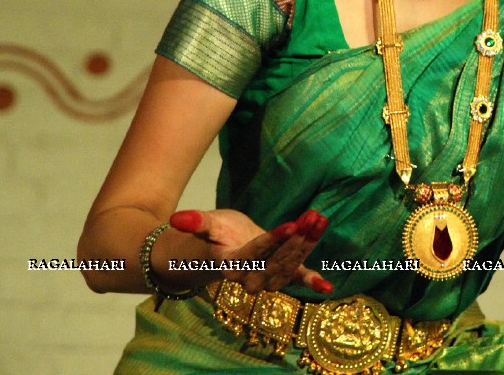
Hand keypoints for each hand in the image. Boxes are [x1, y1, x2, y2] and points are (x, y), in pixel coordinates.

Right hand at [169, 208, 333, 294]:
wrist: (222, 250)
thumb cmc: (214, 236)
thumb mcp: (206, 224)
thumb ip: (195, 222)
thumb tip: (176, 218)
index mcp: (231, 264)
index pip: (255, 254)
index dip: (273, 241)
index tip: (290, 225)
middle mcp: (250, 277)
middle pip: (277, 260)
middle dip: (296, 240)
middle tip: (311, 218)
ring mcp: (267, 278)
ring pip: (289, 265)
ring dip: (307, 245)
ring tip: (319, 220)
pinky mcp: (280, 274)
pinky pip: (296, 279)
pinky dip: (312, 281)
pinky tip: (327, 285)